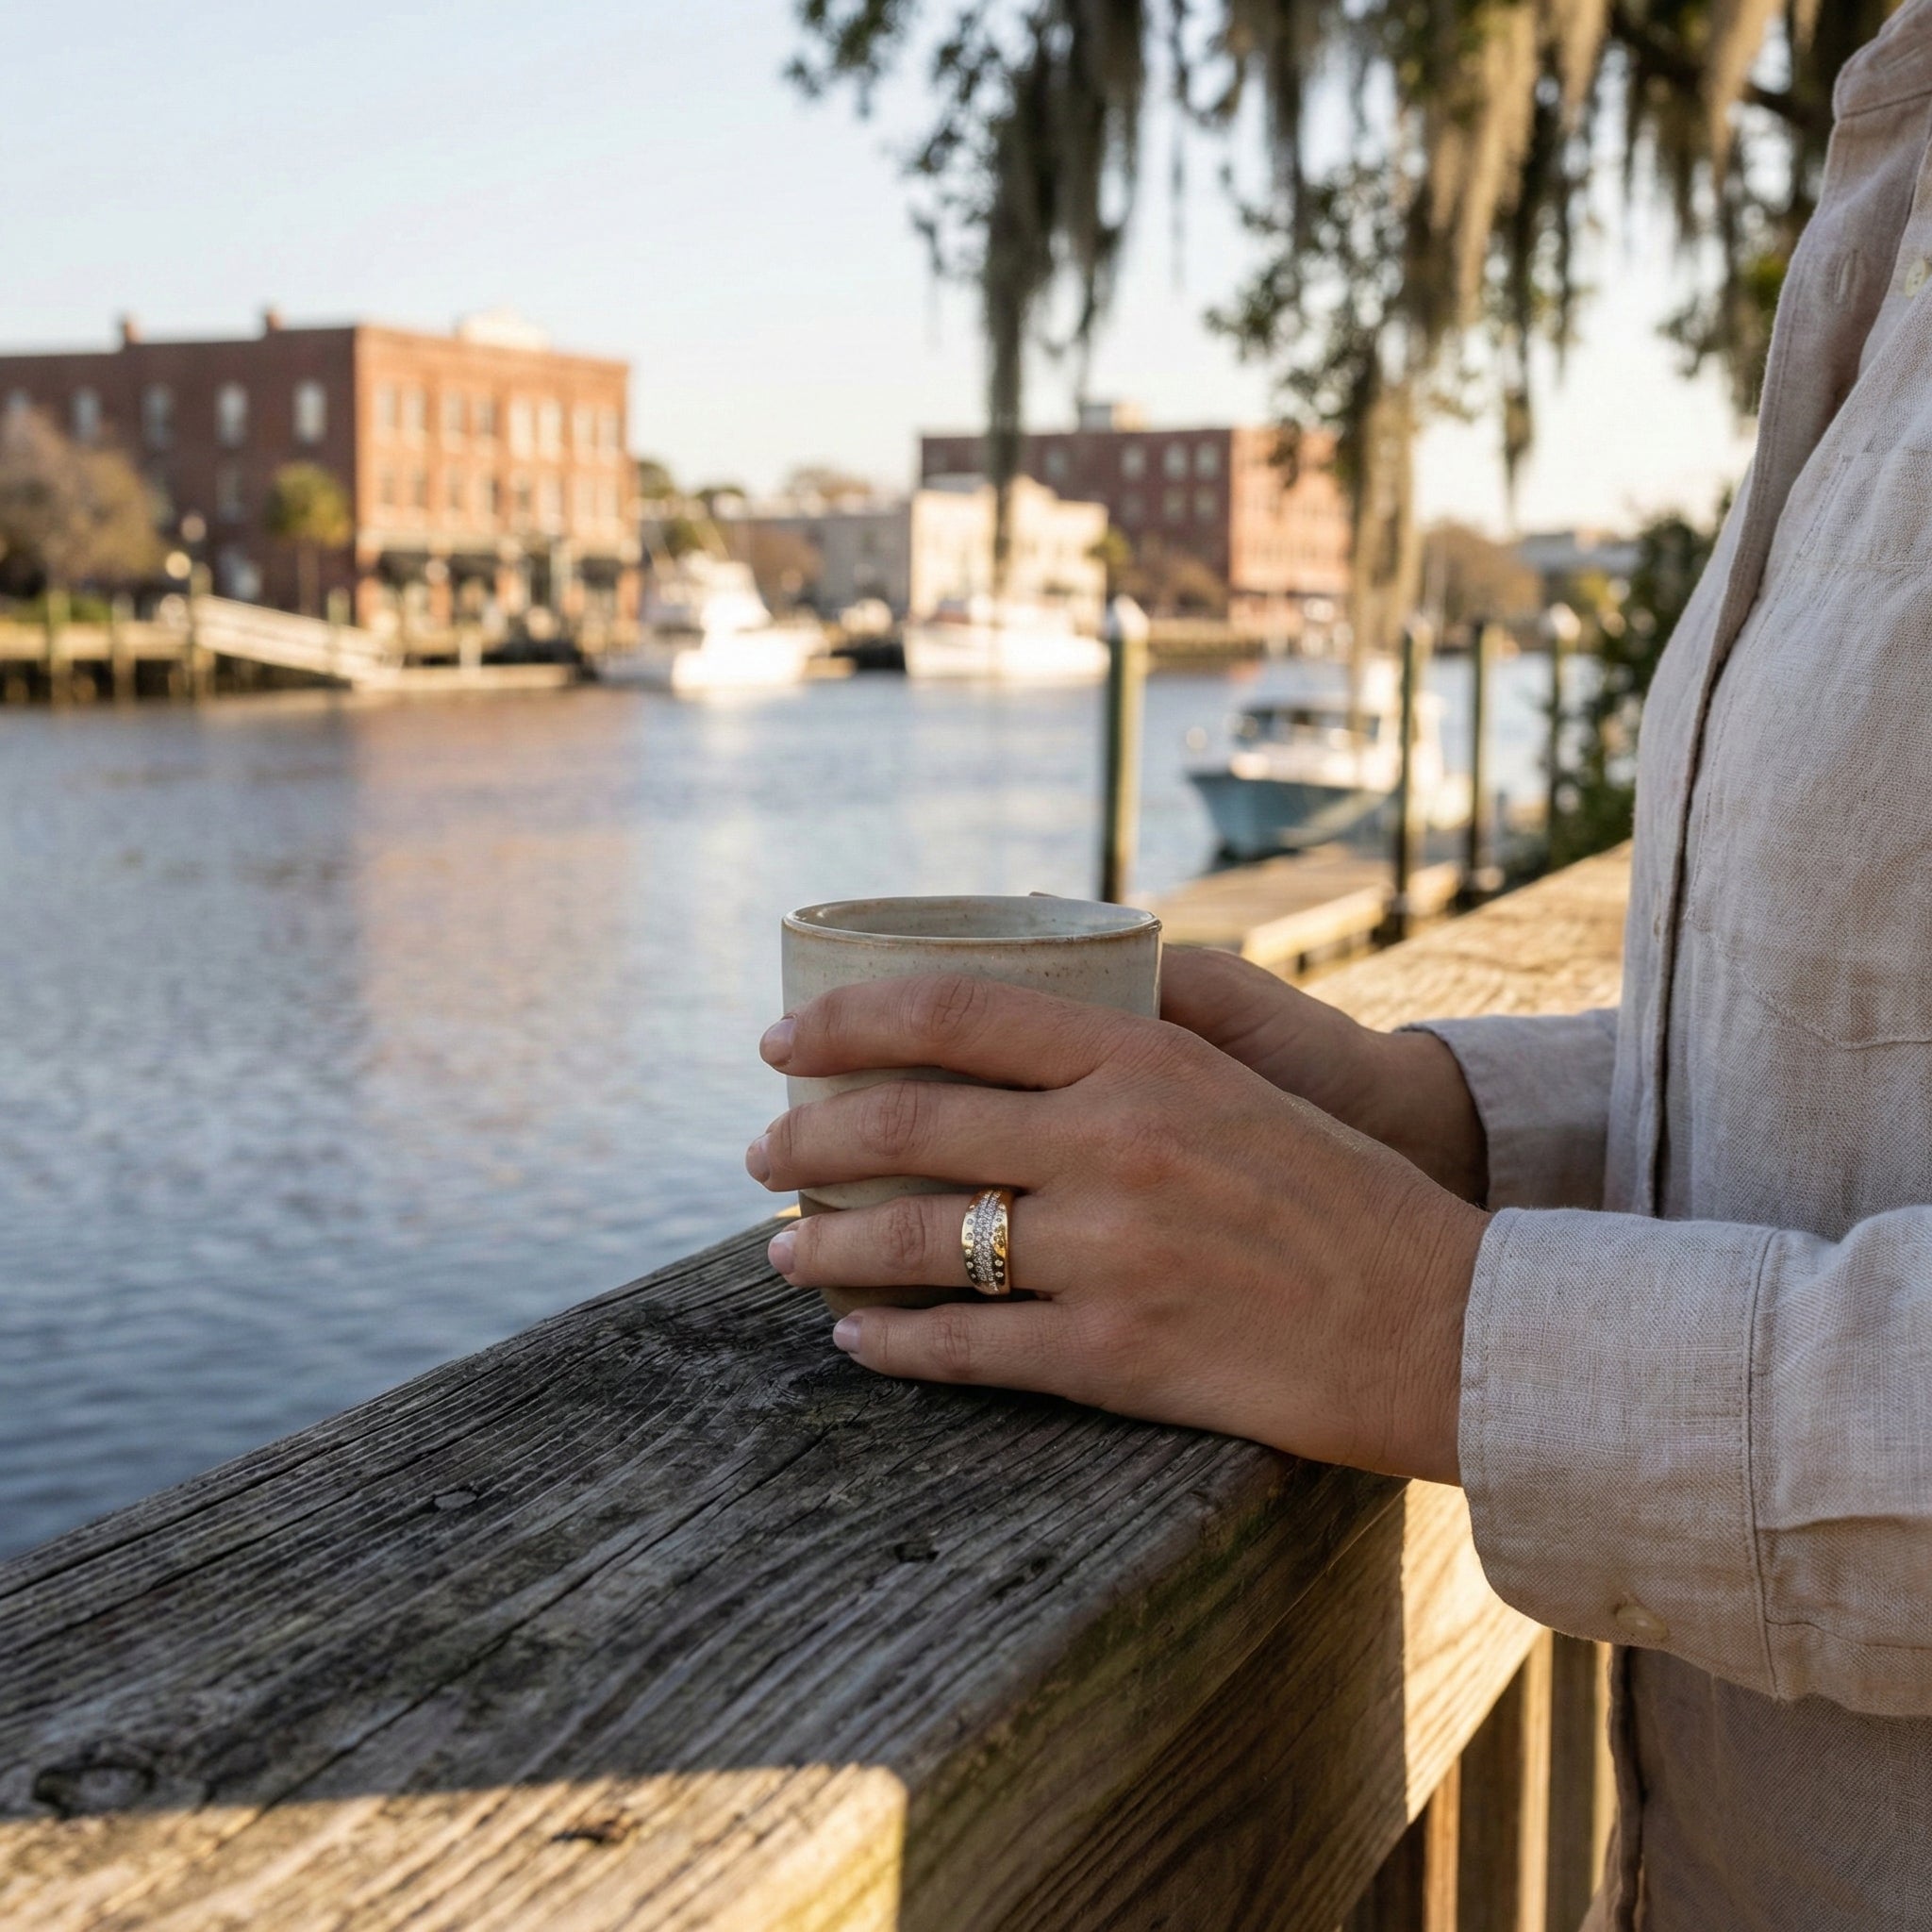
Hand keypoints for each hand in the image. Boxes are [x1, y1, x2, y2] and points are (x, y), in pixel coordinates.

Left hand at [749, 974, 1487, 1481]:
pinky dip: (893, 1344)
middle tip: (760, 1153)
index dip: (845, 1021)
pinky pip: (966, 1347)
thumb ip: (1120, 1061)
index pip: (952, 1012)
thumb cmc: (1341, 1196)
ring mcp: (1111, 1251)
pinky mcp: (1118, 1356)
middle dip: (804, 1137)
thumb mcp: (1235, 1086)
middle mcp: (1114, 1141)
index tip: (781, 1040)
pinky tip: (858, 1342)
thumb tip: (991, 1046)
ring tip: (782, 1252)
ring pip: (916, 1239)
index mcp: (1144, 1057)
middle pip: (905, 1123)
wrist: (1445, 1321)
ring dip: (825, 1247)